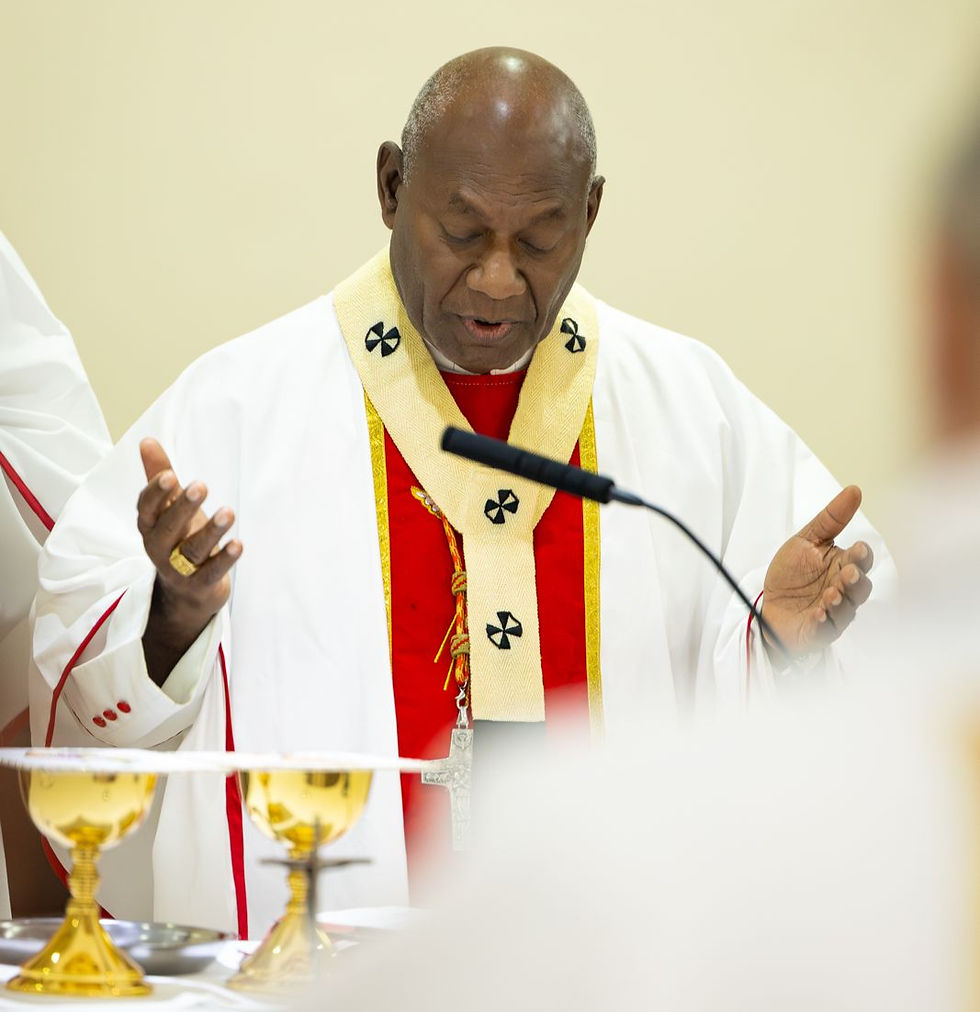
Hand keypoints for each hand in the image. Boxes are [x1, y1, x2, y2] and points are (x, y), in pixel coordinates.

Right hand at [137, 438, 241, 684]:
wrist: (186, 591)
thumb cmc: (178, 538)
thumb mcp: (168, 508)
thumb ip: (159, 476)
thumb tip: (147, 440)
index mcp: (150, 526)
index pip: (146, 508)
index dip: (156, 493)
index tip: (171, 475)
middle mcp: (159, 548)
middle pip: (168, 528)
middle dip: (183, 507)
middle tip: (200, 486)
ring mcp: (178, 569)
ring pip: (192, 550)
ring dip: (210, 531)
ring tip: (228, 512)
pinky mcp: (200, 585)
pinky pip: (211, 572)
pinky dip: (225, 559)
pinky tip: (238, 544)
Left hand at [761, 485, 873, 660]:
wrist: (769, 603)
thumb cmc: (792, 574)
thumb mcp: (806, 540)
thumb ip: (831, 519)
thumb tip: (854, 491)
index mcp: (842, 565)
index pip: (862, 560)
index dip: (862, 556)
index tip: (856, 548)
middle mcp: (843, 589)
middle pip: (860, 586)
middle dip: (856, 580)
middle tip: (848, 573)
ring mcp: (833, 612)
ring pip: (847, 608)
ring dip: (841, 601)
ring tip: (831, 594)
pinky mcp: (819, 630)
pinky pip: (825, 628)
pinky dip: (823, 621)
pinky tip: (817, 613)